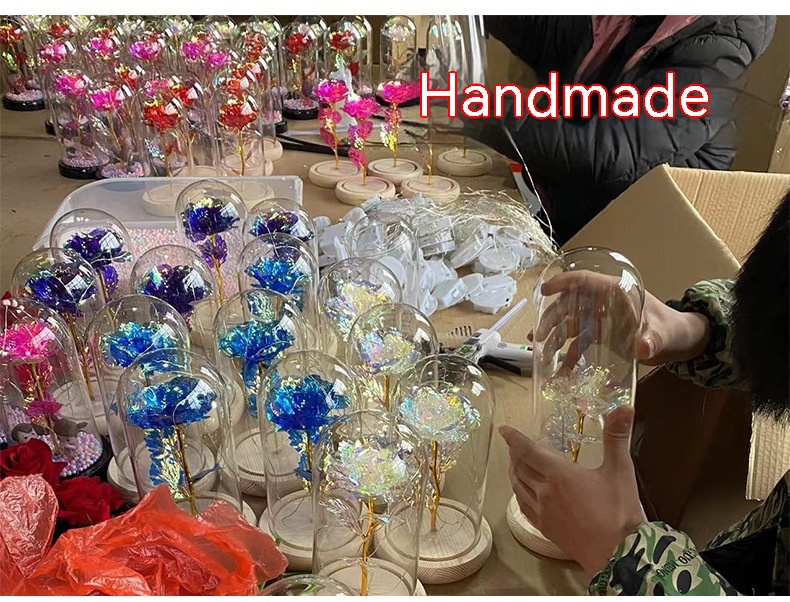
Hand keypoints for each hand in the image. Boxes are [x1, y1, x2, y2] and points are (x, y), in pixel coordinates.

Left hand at [501, 406, 645, 576]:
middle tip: (514, 445)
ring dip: (514, 473)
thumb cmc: (619, 512)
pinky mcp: (545, 528)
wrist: (617, 555)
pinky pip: (523, 506)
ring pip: (518, 487)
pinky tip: (522, 494)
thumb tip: (624, 407)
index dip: (514, 438)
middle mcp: (544, 491)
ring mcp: (542, 511)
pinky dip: (518, 494)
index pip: (528, 450)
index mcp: (559, 473)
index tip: (503, 430)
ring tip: (514, 465)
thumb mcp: (620, 470)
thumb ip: (617, 437)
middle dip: (515, 454)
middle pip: (520, 467)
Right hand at [531, 271, 710, 367]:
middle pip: (571, 304)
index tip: (544, 290)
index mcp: (617, 292)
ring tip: (540, 352)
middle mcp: (605, 302)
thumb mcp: (664, 334)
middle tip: (537, 336)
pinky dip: (569, 353)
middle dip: (552, 318)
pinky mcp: (602, 334)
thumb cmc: (674, 330)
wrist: (681, 343)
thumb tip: (643, 347)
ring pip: (571, 322)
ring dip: (555, 336)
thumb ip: (653, 340)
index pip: (585, 280)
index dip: (563, 282)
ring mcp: (602, 318)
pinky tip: (560, 366)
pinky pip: (580, 341)